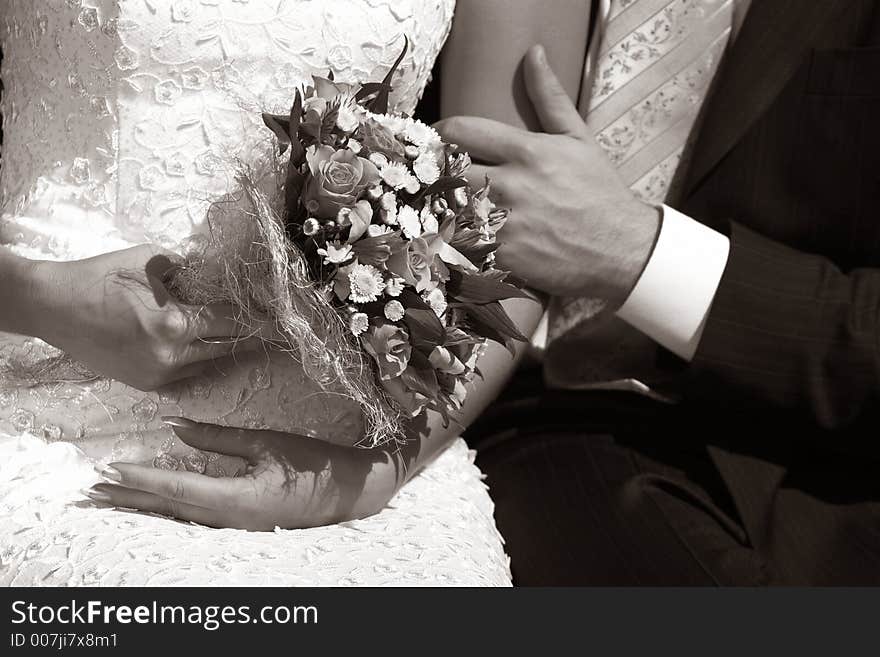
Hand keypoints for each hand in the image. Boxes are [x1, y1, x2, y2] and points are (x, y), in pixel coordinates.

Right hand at [30, 244, 263, 390]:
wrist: (53, 307)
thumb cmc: (100, 277)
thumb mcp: (150, 261)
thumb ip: (189, 269)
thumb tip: (220, 272)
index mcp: (175, 323)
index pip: (230, 322)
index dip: (257, 319)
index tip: (279, 320)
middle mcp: (171, 355)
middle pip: (225, 347)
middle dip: (250, 338)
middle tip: (274, 332)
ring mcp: (157, 374)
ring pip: (207, 363)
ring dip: (224, 349)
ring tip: (245, 337)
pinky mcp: (145, 384)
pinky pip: (185, 373)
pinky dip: (198, 359)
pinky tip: (206, 346)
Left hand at [85, 418, 399, 529]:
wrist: (350, 490)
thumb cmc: (313, 463)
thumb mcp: (265, 442)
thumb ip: (218, 438)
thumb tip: (175, 426)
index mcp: (236, 500)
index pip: (175, 489)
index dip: (140, 478)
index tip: (109, 468)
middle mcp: (230, 521)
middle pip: (169, 509)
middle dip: (130, 497)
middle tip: (94, 488)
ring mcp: (237, 527)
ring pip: (179, 516)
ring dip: (146, 503)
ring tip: (115, 495)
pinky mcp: (243, 524)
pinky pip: (196, 517)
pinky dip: (170, 506)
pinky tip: (157, 501)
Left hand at [435, 45, 660, 305]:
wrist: (620, 248)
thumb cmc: (598, 191)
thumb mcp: (578, 138)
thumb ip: (549, 97)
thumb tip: (533, 54)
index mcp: (527, 151)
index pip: (460, 131)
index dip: (441, 133)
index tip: (439, 138)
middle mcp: (512, 185)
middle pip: (446, 171)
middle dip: (435, 171)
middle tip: (434, 174)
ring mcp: (505, 223)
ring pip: (449, 209)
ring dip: (441, 205)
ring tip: (441, 204)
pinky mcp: (503, 256)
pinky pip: (463, 243)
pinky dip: (455, 238)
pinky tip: (458, 235)